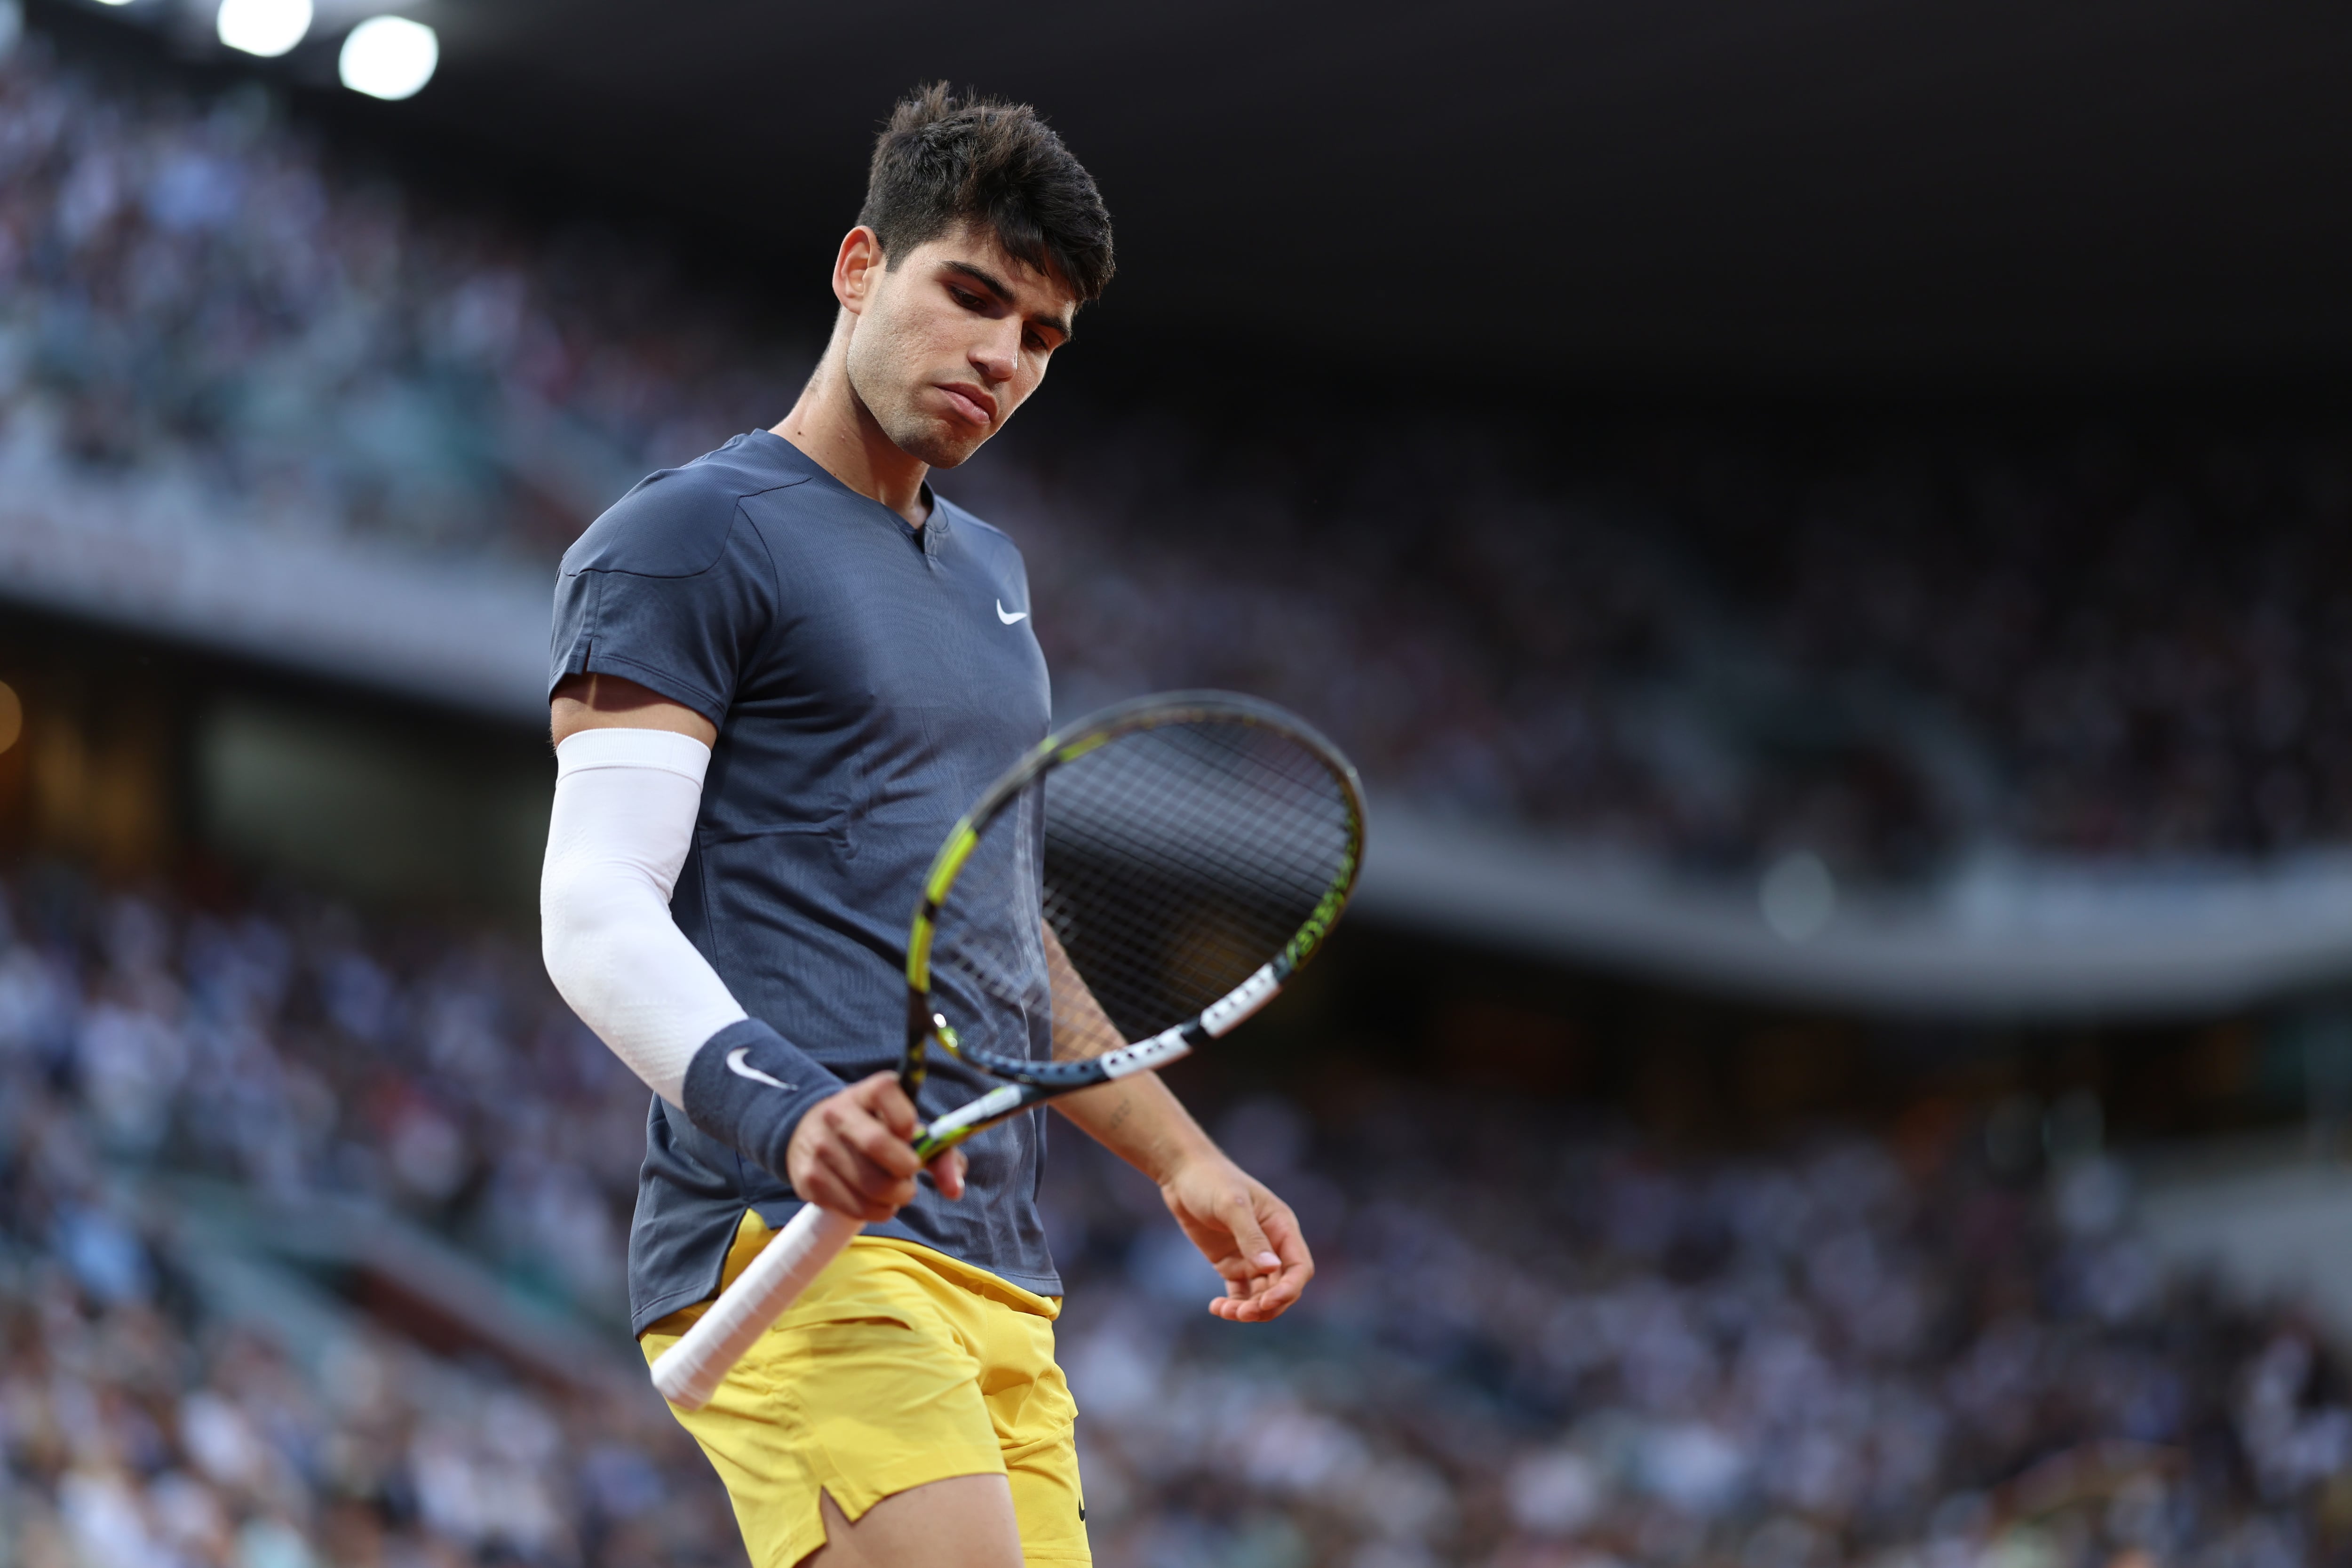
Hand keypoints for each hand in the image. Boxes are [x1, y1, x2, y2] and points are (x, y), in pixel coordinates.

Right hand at [786, 1071, 965, 1221]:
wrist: (814, 1137)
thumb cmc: (876, 1133)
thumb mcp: (906, 1131)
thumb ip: (940, 1153)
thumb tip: (955, 1190)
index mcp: (866, 1092)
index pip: (886, 1091)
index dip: (906, 1118)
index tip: (911, 1135)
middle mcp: (837, 1112)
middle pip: (877, 1143)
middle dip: (905, 1171)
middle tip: (910, 1180)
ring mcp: (818, 1145)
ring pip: (868, 1184)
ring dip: (894, 1199)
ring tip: (897, 1194)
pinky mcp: (807, 1178)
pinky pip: (852, 1206)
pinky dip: (875, 1212)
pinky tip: (877, 1203)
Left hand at [1159, 1156, 1314, 1321]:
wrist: (1182, 1174)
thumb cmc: (1211, 1181)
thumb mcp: (1231, 1205)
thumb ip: (1251, 1237)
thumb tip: (1272, 1269)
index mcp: (1282, 1227)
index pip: (1299, 1267)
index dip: (1289, 1289)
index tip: (1267, 1302)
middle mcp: (1272, 1245)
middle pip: (1282, 1288)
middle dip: (1266, 1306)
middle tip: (1241, 1313)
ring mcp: (1251, 1257)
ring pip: (1261, 1295)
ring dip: (1248, 1309)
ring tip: (1223, 1310)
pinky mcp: (1231, 1264)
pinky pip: (1239, 1293)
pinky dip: (1233, 1305)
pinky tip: (1216, 1307)